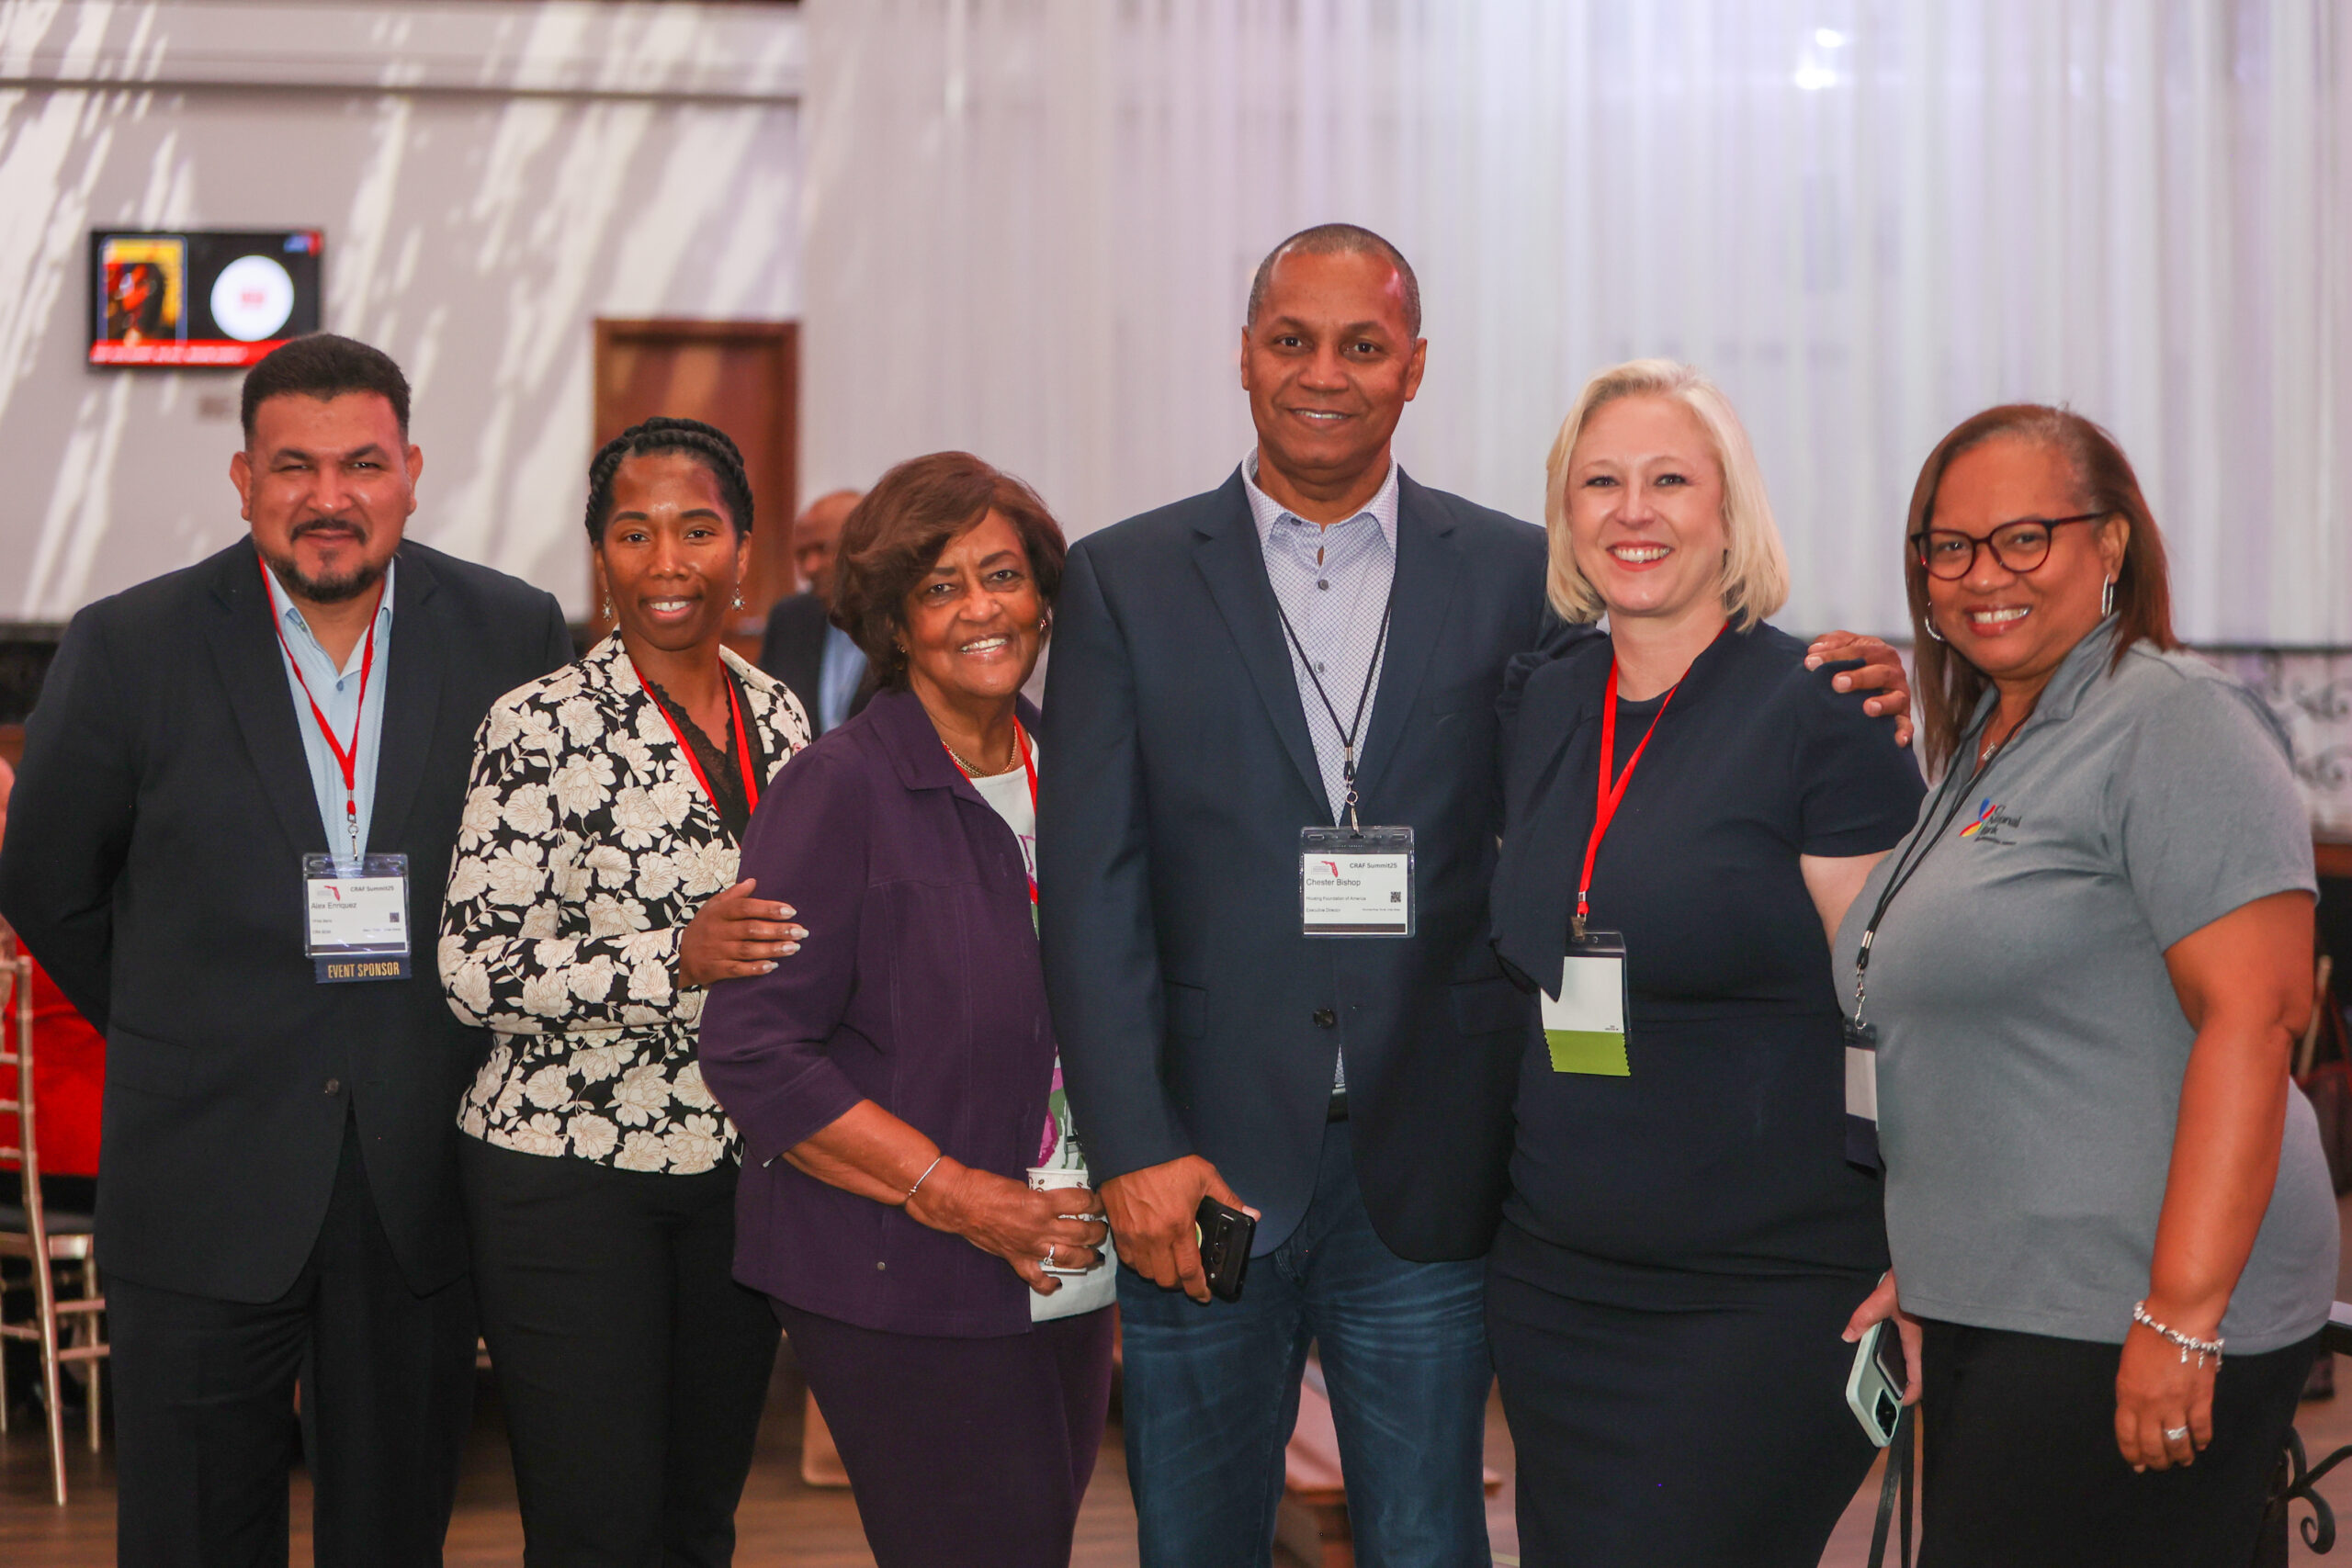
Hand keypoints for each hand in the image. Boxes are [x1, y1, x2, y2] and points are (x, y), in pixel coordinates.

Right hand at [678, 878, 805, 988]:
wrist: (677, 956)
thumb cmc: (703, 928)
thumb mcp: (712, 907)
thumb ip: (733, 895)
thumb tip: (753, 881)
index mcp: (718, 913)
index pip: (745, 907)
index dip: (768, 908)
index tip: (790, 911)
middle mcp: (718, 931)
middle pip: (751, 929)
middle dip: (778, 930)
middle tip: (801, 931)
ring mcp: (717, 951)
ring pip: (748, 950)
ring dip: (773, 949)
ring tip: (794, 947)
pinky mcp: (716, 969)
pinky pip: (738, 969)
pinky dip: (756, 968)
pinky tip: (773, 966)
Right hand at [907, 1161, 1110, 1295]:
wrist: (961, 1204)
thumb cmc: (988, 1187)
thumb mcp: (1023, 1185)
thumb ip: (1043, 1197)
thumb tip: (1061, 1203)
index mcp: (1043, 1203)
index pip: (1081, 1202)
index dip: (1094, 1200)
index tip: (1098, 1201)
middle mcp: (1041, 1227)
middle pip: (1082, 1231)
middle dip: (1097, 1230)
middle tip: (1102, 1228)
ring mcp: (1030, 1246)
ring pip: (1069, 1256)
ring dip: (1087, 1256)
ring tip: (1095, 1254)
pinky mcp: (1017, 1259)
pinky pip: (1037, 1278)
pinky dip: (1049, 1284)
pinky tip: (1058, 1283)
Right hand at [1100, 1156, 1257, 1303]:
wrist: (1131, 1147)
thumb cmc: (1169, 1162)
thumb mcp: (1205, 1176)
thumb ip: (1228, 1198)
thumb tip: (1253, 1215)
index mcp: (1179, 1227)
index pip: (1189, 1272)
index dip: (1198, 1290)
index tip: (1204, 1296)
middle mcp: (1154, 1238)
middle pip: (1165, 1279)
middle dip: (1179, 1283)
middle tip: (1187, 1274)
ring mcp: (1132, 1236)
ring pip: (1145, 1272)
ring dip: (1158, 1273)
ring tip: (1167, 1262)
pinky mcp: (1117, 1229)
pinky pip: (1128, 1259)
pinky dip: (1139, 1262)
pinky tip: (1148, 1252)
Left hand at [1806, 631, 1915, 748]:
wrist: (1868, 681)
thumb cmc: (1852, 661)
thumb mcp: (1843, 645)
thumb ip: (1831, 642)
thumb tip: (1814, 651)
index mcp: (1879, 651)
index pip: (1857, 651)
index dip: (1834, 656)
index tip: (1810, 663)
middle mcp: (1893, 672)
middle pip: (1879, 673)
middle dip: (1858, 677)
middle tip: (1837, 683)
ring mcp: (1899, 694)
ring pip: (1896, 698)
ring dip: (1883, 703)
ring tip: (1868, 708)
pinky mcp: (1902, 715)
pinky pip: (1906, 724)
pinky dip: (1904, 731)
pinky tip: (1897, 740)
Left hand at [1841, 1270, 1922, 1403]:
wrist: (1930, 1261)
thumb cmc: (1911, 1280)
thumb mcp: (1882, 1300)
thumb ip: (1864, 1318)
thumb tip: (1848, 1336)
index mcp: (1916, 1339)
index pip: (1918, 1377)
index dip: (1910, 1394)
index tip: (1900, 1402)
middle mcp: (1925, 1339)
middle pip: (1920, 1369)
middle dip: (1908, 1382)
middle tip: (1892, 1388)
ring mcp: (1929, 1331)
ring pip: (1921, 1357)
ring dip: (1909, 1367)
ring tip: (1892, 1372)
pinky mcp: (1927, 1321)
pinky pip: (1919, 1344)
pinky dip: (1910, 1351)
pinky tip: (1897, 1346)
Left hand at [2115, 1314, 2217, 1471]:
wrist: (2177, 1321)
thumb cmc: (2148, 1336)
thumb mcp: (2127, 1366)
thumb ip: (2130, 1392)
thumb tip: (2137, 1414)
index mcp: (2127, 1395)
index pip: (2127, 1435)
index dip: (2132, 1454)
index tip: (2137, 1464)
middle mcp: (2150, 1406)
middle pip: (2153, 1446)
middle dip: (2156, 1461)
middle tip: (2160, 1465)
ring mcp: (2177, 1405)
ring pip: (2178, 1444)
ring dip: (2180, 1456)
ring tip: (2182, 1460)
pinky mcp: (2201, 1401)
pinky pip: (2201, 1430)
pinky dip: (2201, 1441)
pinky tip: (2200, 1445)